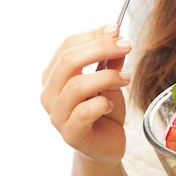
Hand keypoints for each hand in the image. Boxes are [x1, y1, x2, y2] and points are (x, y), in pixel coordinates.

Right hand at [41, 24, 132, 165]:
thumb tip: (117, 36)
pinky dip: (103, 103)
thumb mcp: (111, 80)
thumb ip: (112, 60)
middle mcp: (49, 94)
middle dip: (101, 48)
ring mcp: (57, 116)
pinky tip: (111, 104)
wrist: (106, 146)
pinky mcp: (70, 134)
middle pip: (68, 61)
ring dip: (108, 76)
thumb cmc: (104, 109)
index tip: (116, 29)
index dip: (92, 34)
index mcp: (54, 75)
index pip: (67, 46)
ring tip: (126, 78)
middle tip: (126, 45)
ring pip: (77, 85)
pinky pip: (85, 112)